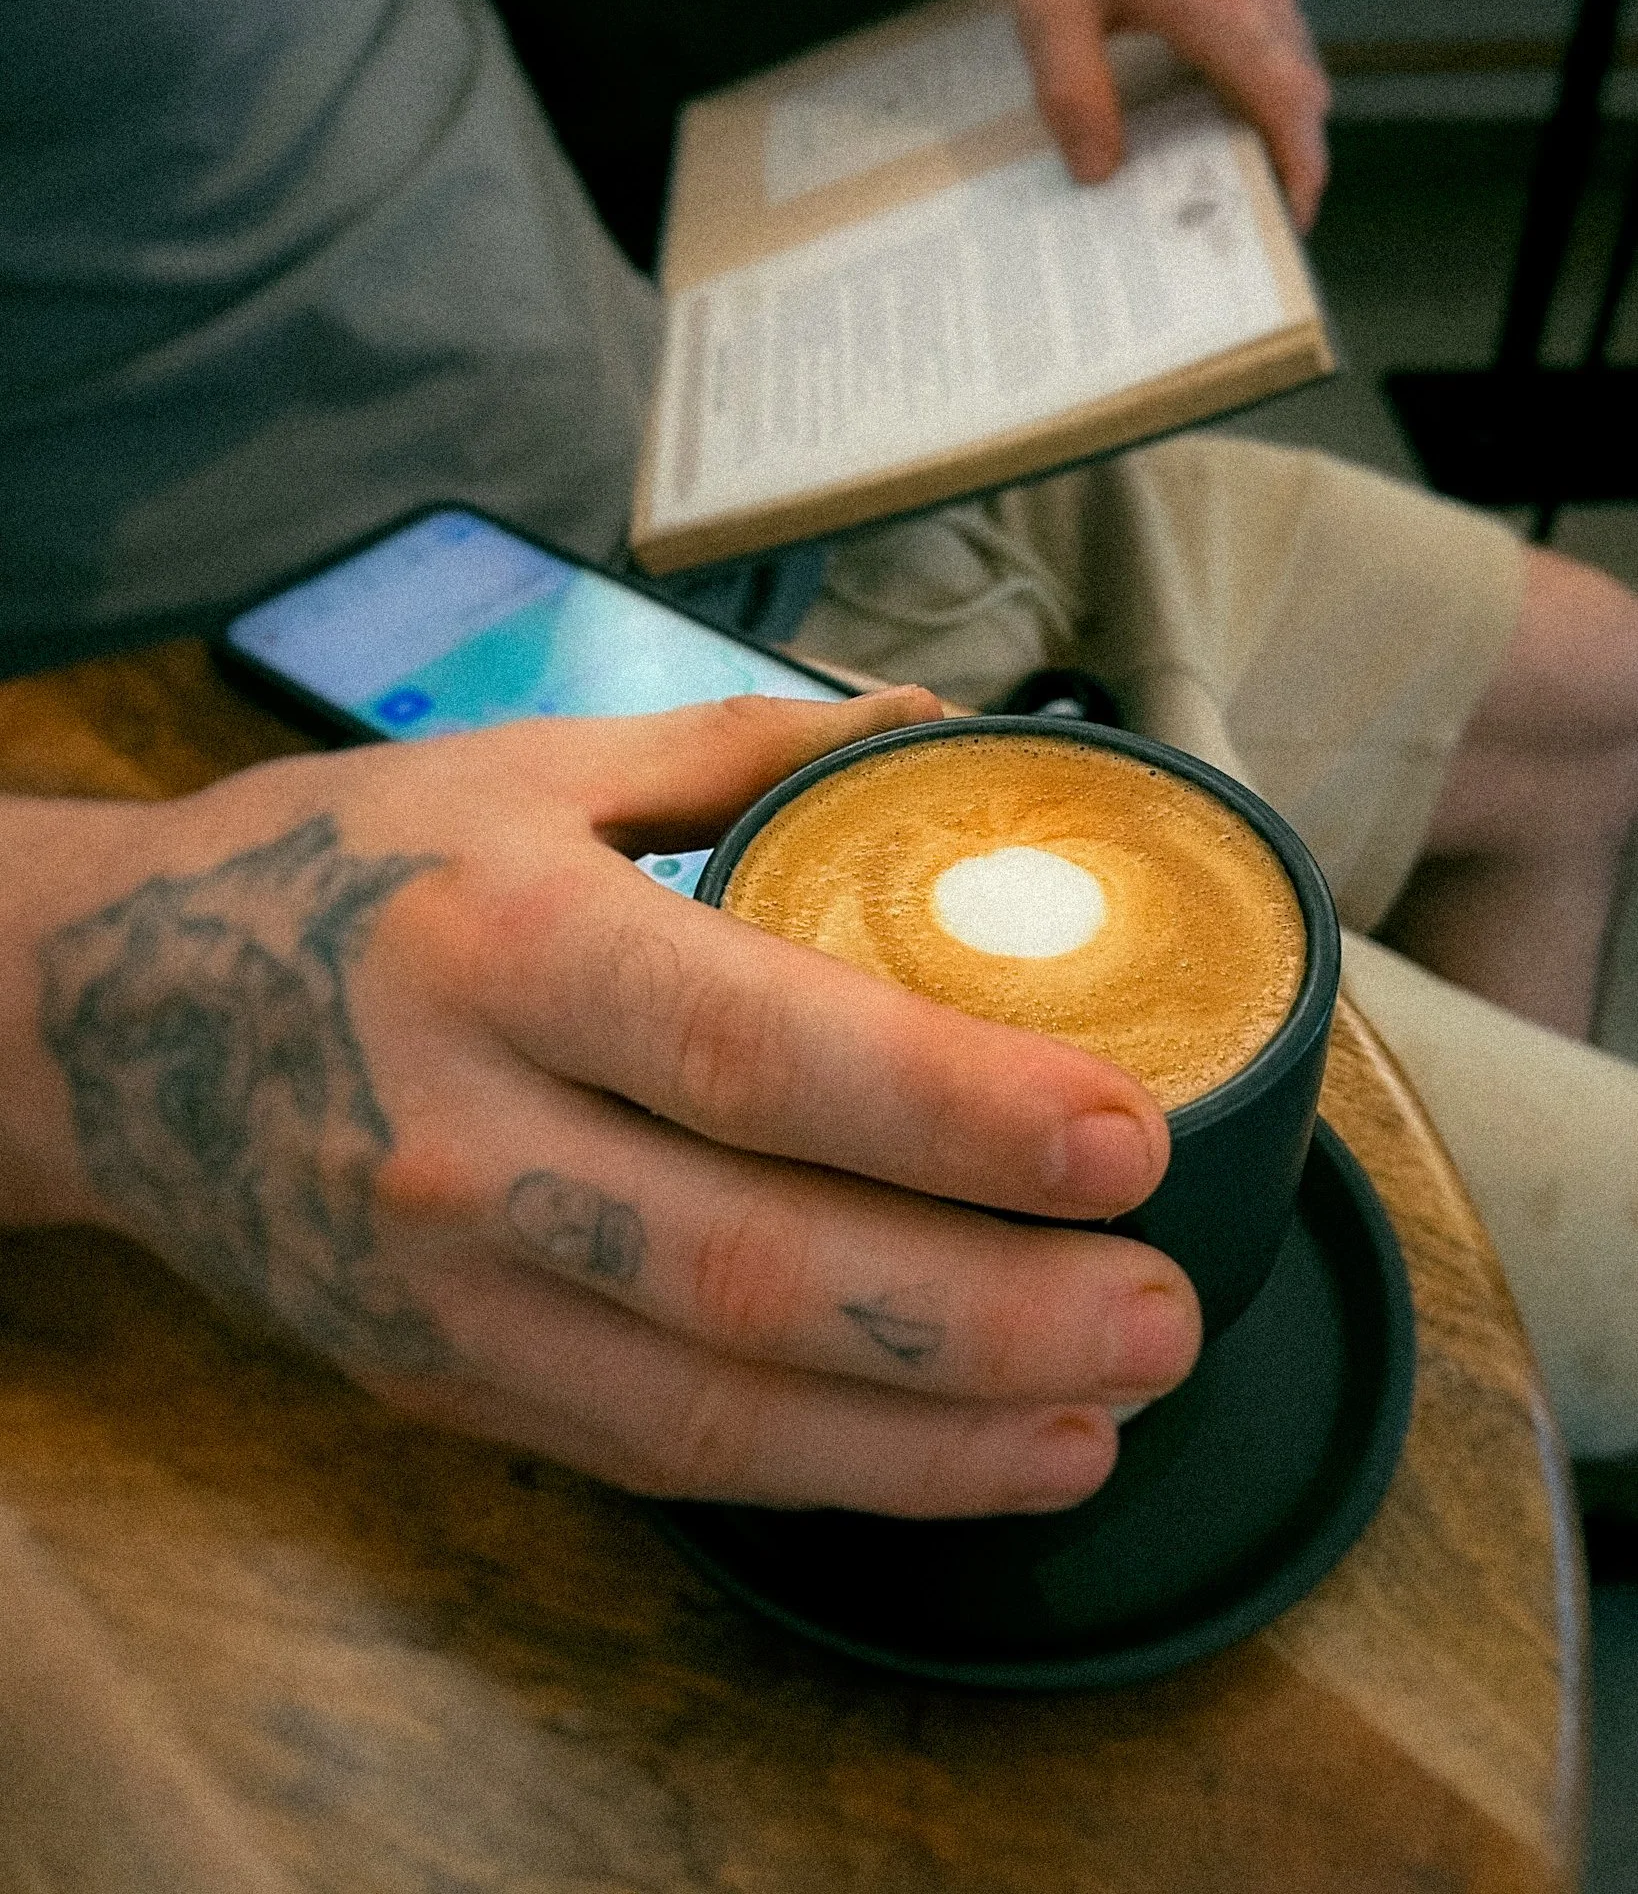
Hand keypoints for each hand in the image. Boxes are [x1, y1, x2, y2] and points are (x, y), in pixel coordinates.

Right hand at [16, 692, 1198, 1516]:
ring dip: (926, 1437)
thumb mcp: (521, 767)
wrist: (107, 1022)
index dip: (949, 1107)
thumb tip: (936, 727)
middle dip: (982, 1312)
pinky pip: (647, 1455)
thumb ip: (739, 747)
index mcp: (505, 946)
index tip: (1128, 1135)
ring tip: (1101, 1424)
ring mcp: (441, 1286)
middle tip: (1167, 1313)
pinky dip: (818, 1474)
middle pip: (752, 1264)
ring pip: (708, 1404)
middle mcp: (467, 1134)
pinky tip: (954, 1460)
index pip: (751, 1046)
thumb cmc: (339, 870)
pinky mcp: (437, 1378)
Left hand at [1002, 0, 1329, 226]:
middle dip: (1290, 157)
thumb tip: (1097, 173)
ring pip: (1295, 58)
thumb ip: (1072, 94)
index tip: (1292, 219)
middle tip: (1255, 218)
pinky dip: (1263, 79)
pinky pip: (1279, 28)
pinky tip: (1218, 110)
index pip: (1285, 98)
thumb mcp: (1045, 3)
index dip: (1298, 166)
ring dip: (1277, 119)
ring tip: (1235, 175)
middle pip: (1303, 88)